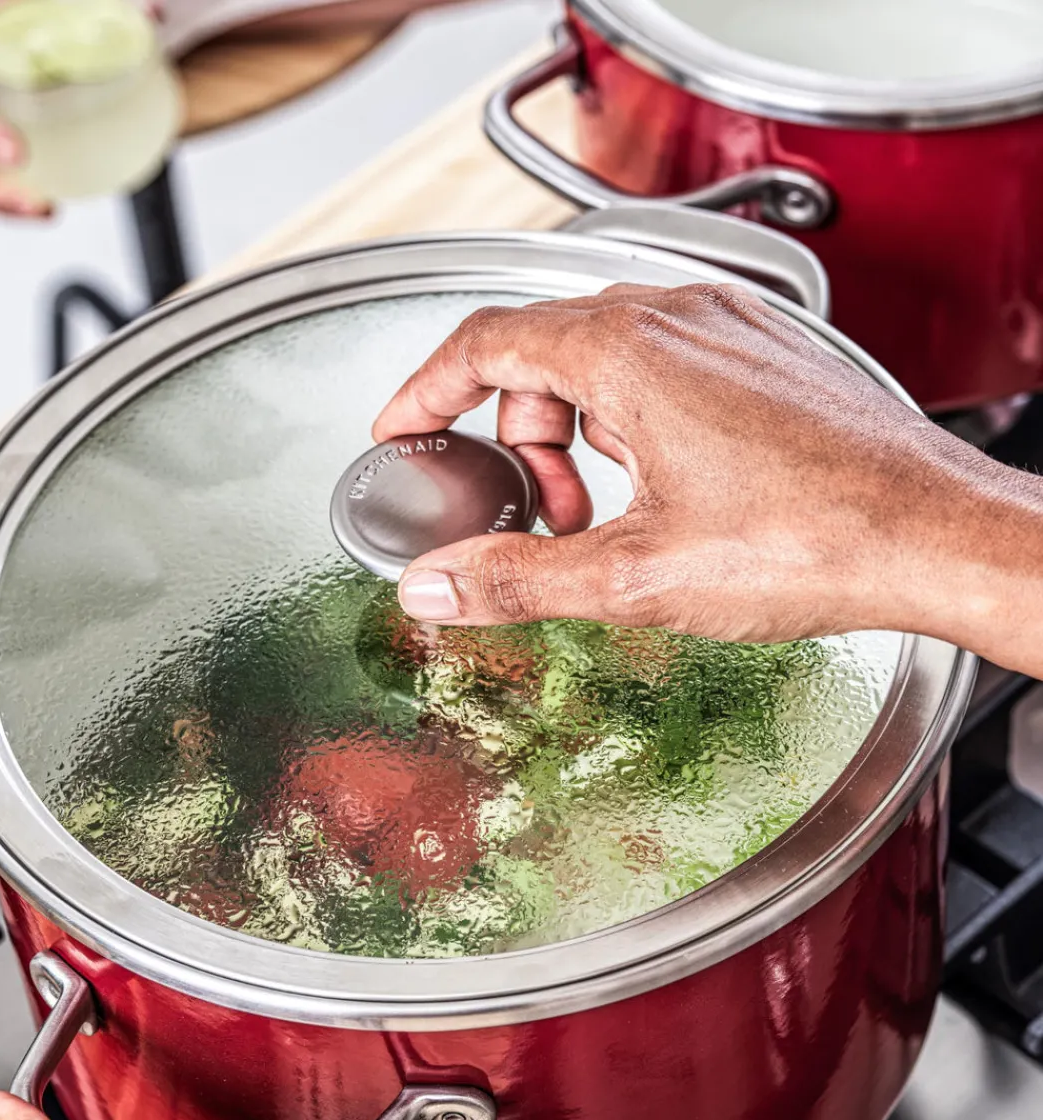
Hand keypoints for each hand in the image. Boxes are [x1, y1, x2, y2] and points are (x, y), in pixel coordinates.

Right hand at [374, 283, 1042, 673]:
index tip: (402, 431)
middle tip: (541, 523)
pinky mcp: (766, 357)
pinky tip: (667, 497)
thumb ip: (516, 578)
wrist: (932, 537)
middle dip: (520, 445)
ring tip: (611, 521)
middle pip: (543, 358)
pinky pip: (665, 371)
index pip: (486, 341)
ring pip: (606, 365)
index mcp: (628, 351)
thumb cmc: (810, 541)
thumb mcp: (634, 576)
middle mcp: (677, 318)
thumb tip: (434, 586)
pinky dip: (636, 429)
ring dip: (581, 442)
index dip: (426, 390)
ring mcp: (728, 331)